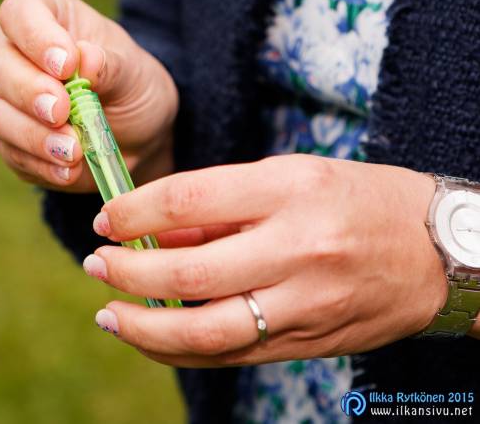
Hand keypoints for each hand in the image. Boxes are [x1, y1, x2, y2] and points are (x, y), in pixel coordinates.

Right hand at [0, 0, 177, 190]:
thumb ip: (108, 64)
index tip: (66, 64)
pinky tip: (69, 170)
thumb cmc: (131, 86)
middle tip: (61, 111)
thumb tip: (84, 58)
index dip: (36, 37)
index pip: (19, 13)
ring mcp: (3, 99)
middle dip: (29, 92)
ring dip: (34, 135)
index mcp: (41, 15)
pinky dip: (41, 164)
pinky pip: (11, 153)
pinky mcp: (9, 142)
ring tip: (73, 151)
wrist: (137, 133)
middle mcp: (11, 53)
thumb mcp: (134, 71)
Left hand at [82, 154, 451, 366]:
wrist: (437, 252)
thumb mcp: (289, 177)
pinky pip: (230, 355)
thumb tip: (151, 230)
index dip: (134, 212)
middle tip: (96, 265)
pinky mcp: (307, 342)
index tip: (105, 220)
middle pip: (189, 273)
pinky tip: (148, 336)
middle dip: (126, 273)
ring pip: (205, 332)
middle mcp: (297, 249)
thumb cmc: (357, 200)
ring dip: (142, 327)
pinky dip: (178, 350)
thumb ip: (219, 206)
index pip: (190, 200)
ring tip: (108, 313)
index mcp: (290, 191)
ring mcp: (304, 304)